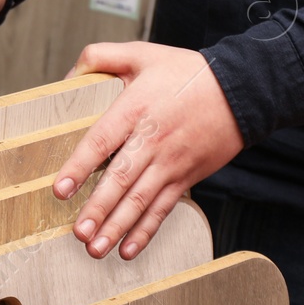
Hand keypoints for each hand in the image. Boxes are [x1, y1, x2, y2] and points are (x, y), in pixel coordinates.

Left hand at [54, 41, 243, 259]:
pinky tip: (128, 250)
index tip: (59, 189)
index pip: (101, 141)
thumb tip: (66, 79)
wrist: (244, 89)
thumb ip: (100, 57)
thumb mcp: (142, 54)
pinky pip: (163, 209)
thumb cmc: (189, 73)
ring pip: (140, 201)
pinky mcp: (185, 177)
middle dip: (98, 209)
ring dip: (117, 228)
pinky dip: (145, 232)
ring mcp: (171, 163)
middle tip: (78, 232)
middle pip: (121, 179)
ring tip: (95, 249)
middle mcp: (152, 140)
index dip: (79, 167)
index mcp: (136, 109)